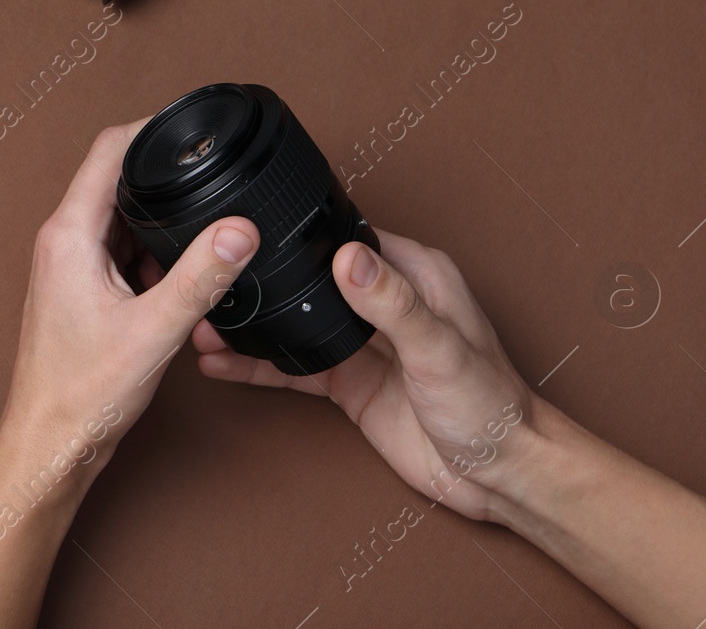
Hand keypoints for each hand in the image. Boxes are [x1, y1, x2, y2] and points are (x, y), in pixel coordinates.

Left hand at [0, 120, 259, 477]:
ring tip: (202, 241)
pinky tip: (179, 283)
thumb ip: (200, 275)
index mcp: (70, 235)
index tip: (190, 123)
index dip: (150, 126)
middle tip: (212, 181)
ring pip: (124, 219)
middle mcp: (64, 241)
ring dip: (161, 226)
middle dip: (166, 180)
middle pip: (118, 180)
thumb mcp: (155, 330)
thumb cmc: (81, 393)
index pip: (108, 149)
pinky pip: (123, 251)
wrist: (51, 443)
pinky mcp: (81, 288)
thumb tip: (238, 229)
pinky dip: (153, 257)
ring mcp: (70, 264)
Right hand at [194, 229, 537, 519]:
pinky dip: (259, 366)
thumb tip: (349, 258)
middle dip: (265, 279)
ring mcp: (364, 343)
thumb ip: (393, 303)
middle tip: (216, 276)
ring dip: (255, 326)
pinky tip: (224, 363)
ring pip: (297, 322)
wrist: (498, 474)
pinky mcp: (350, 381)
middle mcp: (385, 301)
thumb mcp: (439, 348)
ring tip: (207, 322)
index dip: (304, 232)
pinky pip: (295, 366)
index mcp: (415, 274)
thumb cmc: (491, 405)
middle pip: (314, 277)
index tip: (256, 231)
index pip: (350, 236)